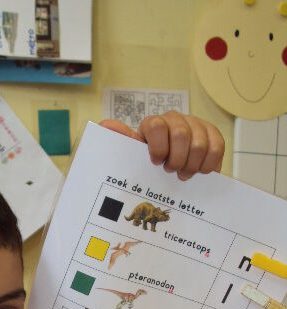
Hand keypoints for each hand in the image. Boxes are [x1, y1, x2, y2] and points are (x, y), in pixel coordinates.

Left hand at [100, 112, 224, 180]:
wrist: (171, 169)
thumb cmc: (149, 163)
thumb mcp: (133, 155)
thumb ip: (121, 141)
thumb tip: (105, 125)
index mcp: (153, 125)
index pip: (155, 125)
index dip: (158, 147)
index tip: (156, 163)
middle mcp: (175, 120)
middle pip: (180, 134)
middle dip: (176, 159)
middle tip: (171, 172)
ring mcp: (195, 125)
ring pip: (199, 143)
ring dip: (191, 165)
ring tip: (184, 174)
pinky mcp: (213, 134)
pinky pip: (217, 147)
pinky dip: (209, 163)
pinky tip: (200, 171)